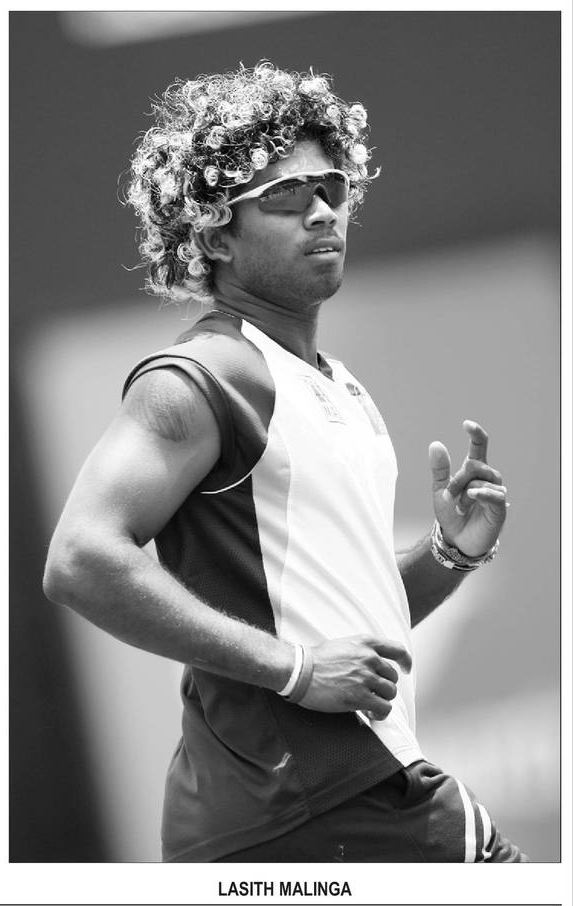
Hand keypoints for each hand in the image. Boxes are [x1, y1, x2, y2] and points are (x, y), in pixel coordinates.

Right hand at [298, 634, 411, 720]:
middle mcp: (369, 658)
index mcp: (365, 643)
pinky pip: (384, 708)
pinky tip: (370, 715)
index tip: (406, 669)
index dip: (405, 661)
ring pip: (390, 693)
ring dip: (382, 701)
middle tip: (372, 694)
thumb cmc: (315, 659)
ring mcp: (365, 677)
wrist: (299, 670)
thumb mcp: (342, 645)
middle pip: (393, 676)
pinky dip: (380, 714)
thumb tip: (372, 665)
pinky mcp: (360, 697)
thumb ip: (360, 651)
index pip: (397, 649)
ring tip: (371, 706)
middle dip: (385, 687)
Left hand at [429, 420, 508, 557]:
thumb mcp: (440, 489)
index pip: (479, 447)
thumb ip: (440, 468)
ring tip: (458, 507)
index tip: (467, 424)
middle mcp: (487, 479)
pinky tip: (472, 495)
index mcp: (473, 472)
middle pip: (475, 465)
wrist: (456, 540)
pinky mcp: (499, 508)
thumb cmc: (451, 514)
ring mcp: (495, 493)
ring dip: (465, 493)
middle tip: (448, 496)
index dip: (476, 434)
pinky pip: (494, 494)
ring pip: (482, 480)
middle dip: (457, 479)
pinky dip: (482, 493)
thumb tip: (436, 443)